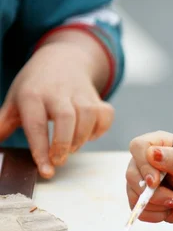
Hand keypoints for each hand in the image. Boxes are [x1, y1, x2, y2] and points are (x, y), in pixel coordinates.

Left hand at [0, 33, 113, 177]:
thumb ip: (3, 124)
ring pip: (88, 116)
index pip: (36, 124)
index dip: (41, 149)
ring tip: (71, 148)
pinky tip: (90, 135)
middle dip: (63, 144)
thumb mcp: (15, 101)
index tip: (45, 170)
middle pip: (66, 118)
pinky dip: (101, 128)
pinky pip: (105, 114)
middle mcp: (58, 92)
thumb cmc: (35, 87)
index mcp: (32, 94)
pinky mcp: (97, 98)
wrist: (62, 59)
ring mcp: (80, 93)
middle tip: (58, 161)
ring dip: (81, 139)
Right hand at [126, 131, 172, 224]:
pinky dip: (155, 214)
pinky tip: (168, 209)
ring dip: (157, 204)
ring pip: (134, 195)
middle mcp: (145, 161)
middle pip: (131, 174)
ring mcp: (140, 181)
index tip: (156, 181)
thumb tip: (152, 153)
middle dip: (154, 193)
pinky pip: (138, 210)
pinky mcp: (140, 199)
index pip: (138, 147)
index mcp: (158, 144)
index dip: (144, 165)